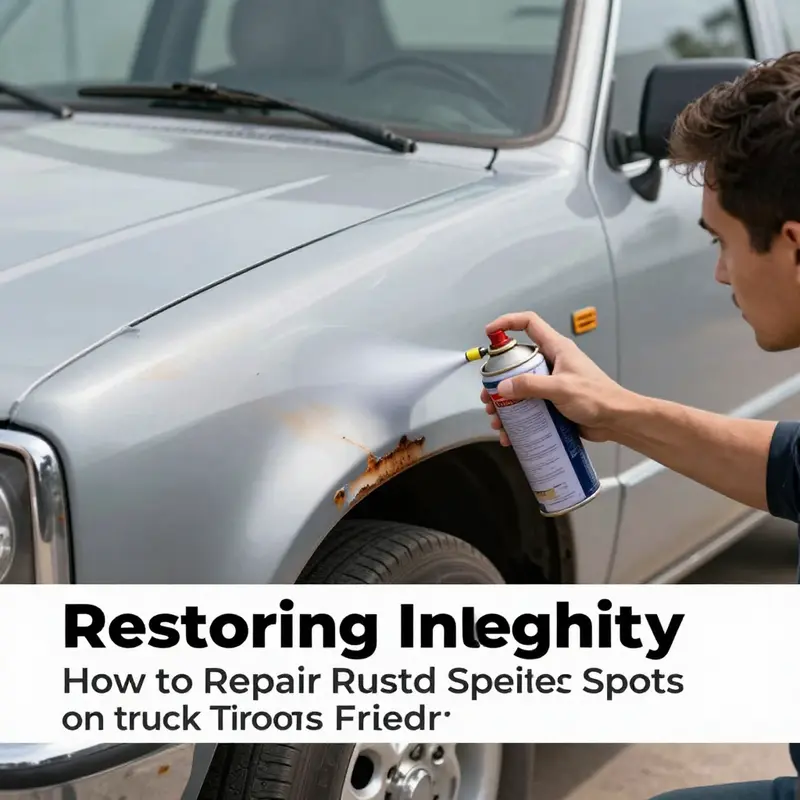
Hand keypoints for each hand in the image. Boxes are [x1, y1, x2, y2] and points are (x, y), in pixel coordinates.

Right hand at [480, 311, 634, 443]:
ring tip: (497, 419)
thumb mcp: (562, 388)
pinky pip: (527, 407)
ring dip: (504, 404)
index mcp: (556, 349)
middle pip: (516, 362)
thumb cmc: (598, 398)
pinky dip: (516, 419)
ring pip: (518, 388)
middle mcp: (551, 363)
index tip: (489, 332)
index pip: (529, 324)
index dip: (507, 323)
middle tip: (489, 395)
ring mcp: (550, 383)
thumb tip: (503, 387)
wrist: (616, 420)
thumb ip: (531, 386)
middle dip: (498, 379)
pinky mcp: (551, 402)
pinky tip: (509, 433)